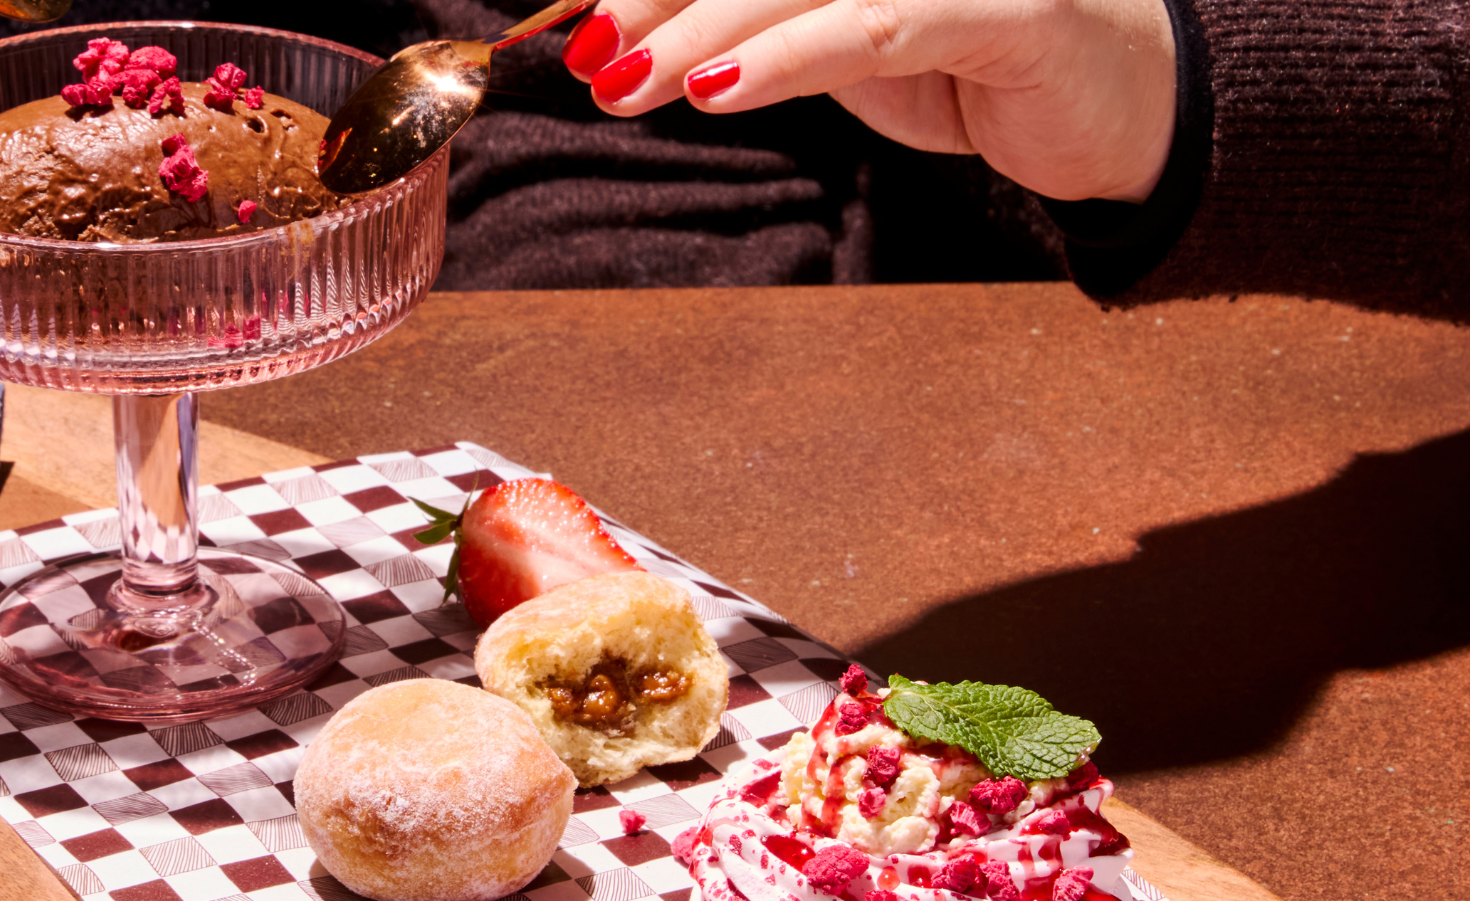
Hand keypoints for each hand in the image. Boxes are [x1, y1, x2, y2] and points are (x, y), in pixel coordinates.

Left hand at [560, 0, 1176, 203]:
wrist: (1113, 103)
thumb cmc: (967, 58)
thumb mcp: (840, 32)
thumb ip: (754, 18)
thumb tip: (627, 38)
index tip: (575, 9)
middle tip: (586, 50)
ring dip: (697, 30)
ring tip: (625, 81)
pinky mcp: (1003, 9)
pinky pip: (871, 27)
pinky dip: (783, 58)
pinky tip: (715, 88)